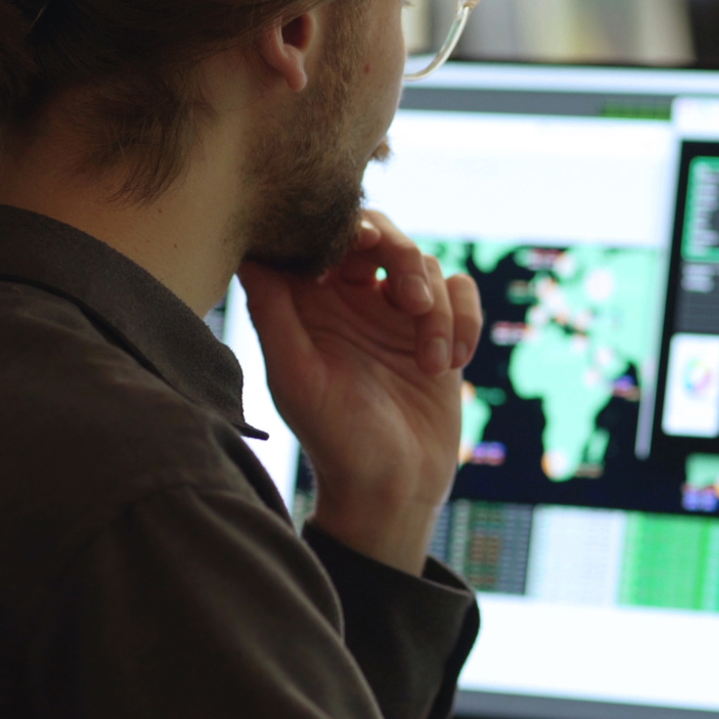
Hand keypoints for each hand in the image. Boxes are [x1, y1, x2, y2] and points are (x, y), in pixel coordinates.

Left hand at [238, 213, 481, 573]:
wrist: (393, 489)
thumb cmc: (335, 439)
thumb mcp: (296, 377)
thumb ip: (273, 311)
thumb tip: (252, 250)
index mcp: (312, 303)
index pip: (328, 236)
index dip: (346, 229)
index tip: (357, 253)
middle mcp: (354, 300)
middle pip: (384, 235)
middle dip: (404, 260)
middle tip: (412, 302)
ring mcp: (400, 315)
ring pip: (429, 267)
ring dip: (439, 312)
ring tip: (431, 364)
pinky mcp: (442, 332)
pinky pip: (463, 293)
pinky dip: (466, 321)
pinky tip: (452, 363)